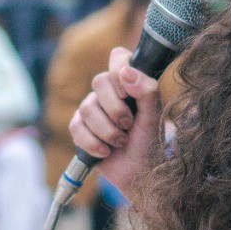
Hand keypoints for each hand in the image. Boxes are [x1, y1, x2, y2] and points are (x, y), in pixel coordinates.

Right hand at [68, 46, 162, 195]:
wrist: (138, 173)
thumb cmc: (150, 142)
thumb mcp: (154, 116)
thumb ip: (146, 90)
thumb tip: (125, 72)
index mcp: (129, 83)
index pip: (118, 56)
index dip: (118, 71)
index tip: (128, 94)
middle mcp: (109, 92)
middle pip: (99, 82)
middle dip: (116, 109)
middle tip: (129, 125)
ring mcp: (92, 108)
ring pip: (87, 108)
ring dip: (108, 131)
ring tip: (121, 142)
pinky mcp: (80, 127)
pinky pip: (76, 127)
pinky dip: (93, 143)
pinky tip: (106, 151)